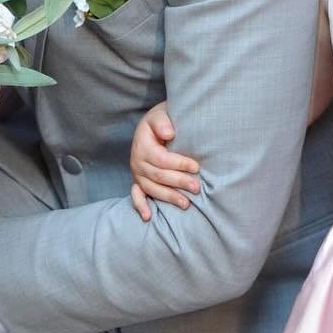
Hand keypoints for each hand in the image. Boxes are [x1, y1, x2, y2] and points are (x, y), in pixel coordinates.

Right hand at [129, 102, 200, 221]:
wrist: (153, 125)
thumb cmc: (162, 121)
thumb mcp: (160, 114)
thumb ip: (163, 122)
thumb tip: (169, 134)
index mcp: (142, 143)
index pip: (161, 159)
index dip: (179, 164)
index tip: (196, 167)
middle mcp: (137, 160)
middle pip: (157, 176)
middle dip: (178, 182)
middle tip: (196, 187)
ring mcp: (137, 172)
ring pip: (151, 188)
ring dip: (168, 197)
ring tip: (186, 204)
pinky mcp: (138, 180)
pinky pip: (136, 195)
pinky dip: (141, 206)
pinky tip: (148, 217)